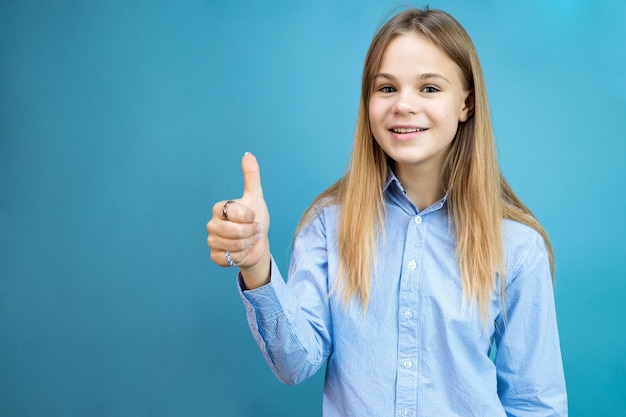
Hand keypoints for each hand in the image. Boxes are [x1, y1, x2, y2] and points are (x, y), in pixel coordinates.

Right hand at [206, 153, 270, 288]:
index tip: (254, 217)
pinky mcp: (214, 255)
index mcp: (220, 208)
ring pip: (233, 245)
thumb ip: (251, 176)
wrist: (258, 244)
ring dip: (248, 244)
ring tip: (249, 240)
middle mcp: (212, 223)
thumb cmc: (256, 219)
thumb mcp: (255, 197)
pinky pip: (228, 258)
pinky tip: (241, 251)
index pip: (237, 213)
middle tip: (255, 231)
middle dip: (251, 233)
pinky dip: (240, 256)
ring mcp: (211, 240)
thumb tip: (248, 154)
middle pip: (235, 231)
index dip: (251, 217)